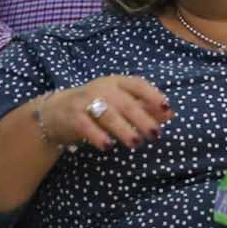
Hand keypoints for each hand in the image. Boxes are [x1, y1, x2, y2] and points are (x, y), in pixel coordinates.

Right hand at [25, 76, 172, 151]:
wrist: (55, 112)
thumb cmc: (96, 106)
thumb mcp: (120, 103)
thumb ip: (144, 108)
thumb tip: (171, 114)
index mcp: (117, 82)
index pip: (137, 84)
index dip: (152, 94)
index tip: (166, 107)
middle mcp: (102, 88)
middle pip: (125, 103)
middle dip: (142, 119)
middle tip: (154, 134)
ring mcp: (86, 101)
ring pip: (107, 114)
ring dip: (123, 129)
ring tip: (135, 142)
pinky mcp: (72, 116)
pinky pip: (86, 125)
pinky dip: (97, 135)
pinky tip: (108, 146)